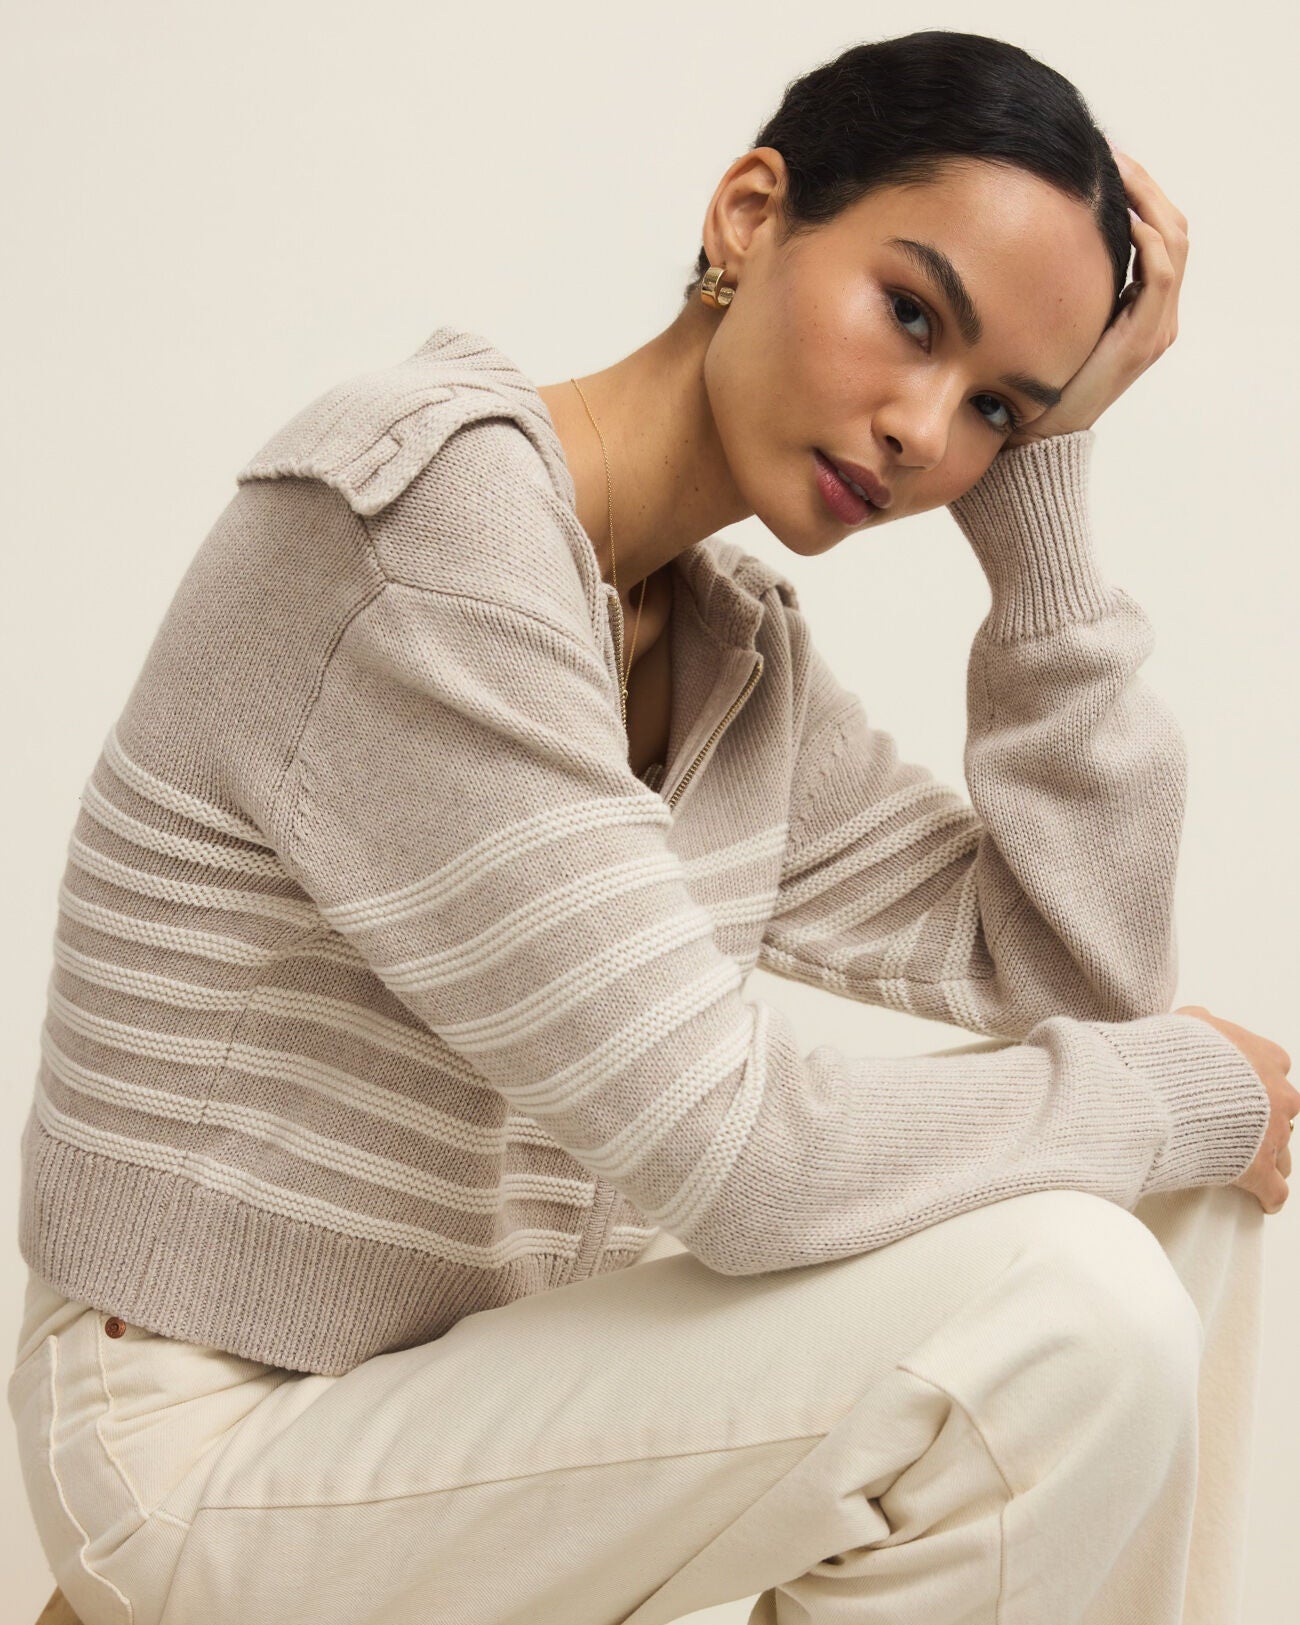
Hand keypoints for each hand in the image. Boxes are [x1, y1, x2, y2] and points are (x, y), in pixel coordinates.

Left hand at [1002, 146, 1187, 447]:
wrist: (1036, 442)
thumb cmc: (1031, 382)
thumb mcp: (1049, 320)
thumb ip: (1061, 283)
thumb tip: (1033, 229)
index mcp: (1141, 309)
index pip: (1159, 232)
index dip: (1140, 191)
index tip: (1107, 161)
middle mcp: (1156, 317)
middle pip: (1174, 228)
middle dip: (1145, 185)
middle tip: (1112, 154)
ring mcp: (1154, 329)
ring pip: (1174, 242)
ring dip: (1148, 200)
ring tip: (1117, 171)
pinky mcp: (1141, 342)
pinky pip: (1159, 275)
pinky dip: (1146, 241)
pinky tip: (1122, 219)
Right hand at [1174, 1004, 1297, 1213]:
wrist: (1163, 1090)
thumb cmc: (1173, 1057)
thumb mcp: (1188, 1024)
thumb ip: (1203, 1027)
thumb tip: (1198, 1024)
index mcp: (1263, 1058)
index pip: (1274, 1067)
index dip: (1256, 1079)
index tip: (1242, 1086)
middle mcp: (1276, 1096)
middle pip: (1282, 1110)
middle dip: (1264, 1118)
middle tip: (1240, 1123)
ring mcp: (1271, 1134)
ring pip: (1284, 1150)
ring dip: (1269, 1155)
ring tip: (1253, 1160)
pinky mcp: (1257, 1169)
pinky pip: (1274, 1189)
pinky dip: (1268, 1196)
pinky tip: (1263, 1199)